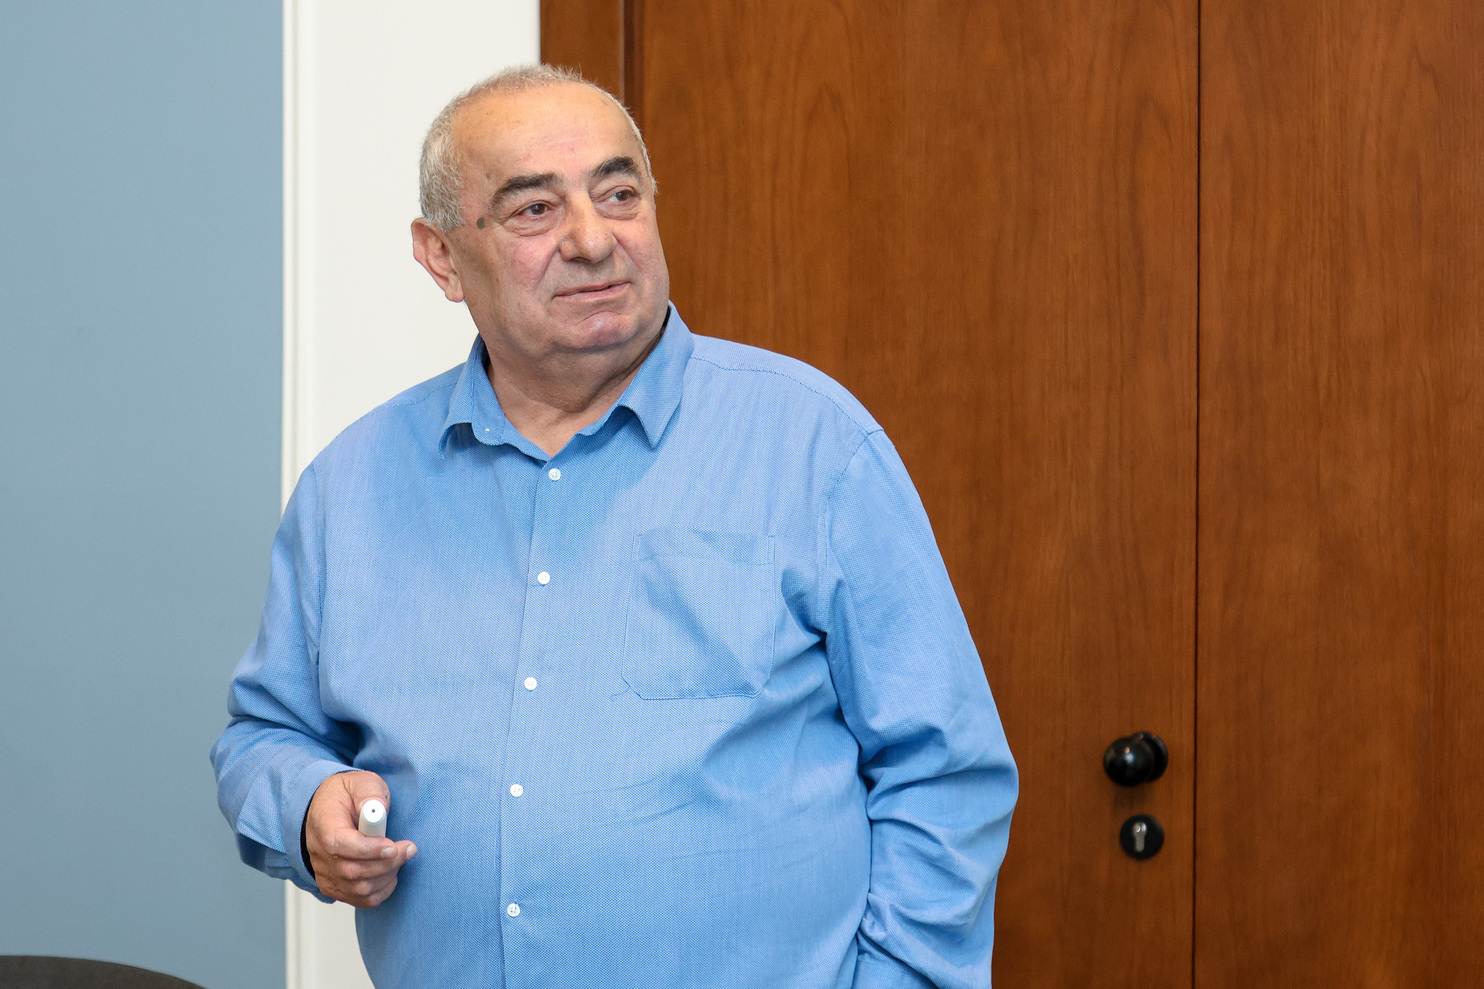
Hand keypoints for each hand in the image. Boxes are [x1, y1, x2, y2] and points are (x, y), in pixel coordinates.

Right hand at [305, 770, 417, 907]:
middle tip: (409, 848)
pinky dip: (381, 890)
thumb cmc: (346, 796)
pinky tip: (390, 871)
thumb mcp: (360, 782)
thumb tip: (377, 810)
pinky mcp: (334, 886)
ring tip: (400, 856)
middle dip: (387, 863)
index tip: (393, 845)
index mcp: (323, 825)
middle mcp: (319, 854)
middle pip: (352, 871)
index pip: (339, 845)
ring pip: (358, 889)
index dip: (369, 850)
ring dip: (387, 875)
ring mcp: (325, 873)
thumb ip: (369, 794)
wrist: (327, 809)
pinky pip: (360, 899)